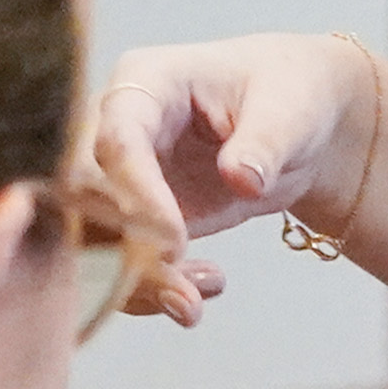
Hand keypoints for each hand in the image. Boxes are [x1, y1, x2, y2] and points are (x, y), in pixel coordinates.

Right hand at [83, 33, 385, 326]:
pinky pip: (124, 261)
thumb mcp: (291, 109)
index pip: (117, 138)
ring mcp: (120, 176)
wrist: (300, 122)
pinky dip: (156, 286)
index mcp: (144, 82)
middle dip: (125, 253)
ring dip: (137, 282)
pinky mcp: (135, 218)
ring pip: (96, 238)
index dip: (136, 192)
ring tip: (193, 306)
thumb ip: (265, 141)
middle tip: (181, 296)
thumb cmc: (289, 94)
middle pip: (87, 196)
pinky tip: (205, 290)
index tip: (172, 241)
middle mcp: (115, 127)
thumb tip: (241, 177)